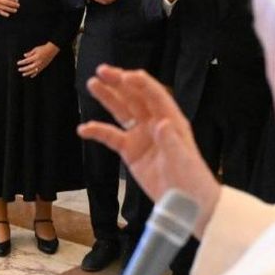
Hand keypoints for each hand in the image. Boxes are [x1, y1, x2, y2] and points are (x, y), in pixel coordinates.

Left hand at [18, 42, 58, 76]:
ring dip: (28, 73)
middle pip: (29, 67)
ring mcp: (41, 65)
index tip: (18, 63)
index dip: (22, 62)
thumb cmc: (43, 48)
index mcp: (36, 57)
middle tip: (19, 69)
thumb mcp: (35, 49)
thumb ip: (30, 53)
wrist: (51, 50)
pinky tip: (31, 76)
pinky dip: (34, 74)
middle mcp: (38, 62)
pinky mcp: (43, 67)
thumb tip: (24, 56)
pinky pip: (38, 72)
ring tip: (23, 74)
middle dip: (24, 69)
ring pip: (33, 71)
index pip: (27, 61)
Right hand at [78, 65, 221, 236]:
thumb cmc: (192, 179)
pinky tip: (83, 129)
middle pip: (135, 97)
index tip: (124, 75)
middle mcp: (155, 123)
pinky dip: (98, 131)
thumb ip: (170, 141)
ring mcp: (142, 136)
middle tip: (102, 71)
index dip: (140, 83)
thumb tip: (161, 123)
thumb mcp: (183, 159)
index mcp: (172, 120)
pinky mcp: (131, 152)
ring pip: (122, 111)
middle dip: (119, 83)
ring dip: (108, 98)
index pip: (154, 95)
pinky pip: (112, 137)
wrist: (187, 203)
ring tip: (92, 84)